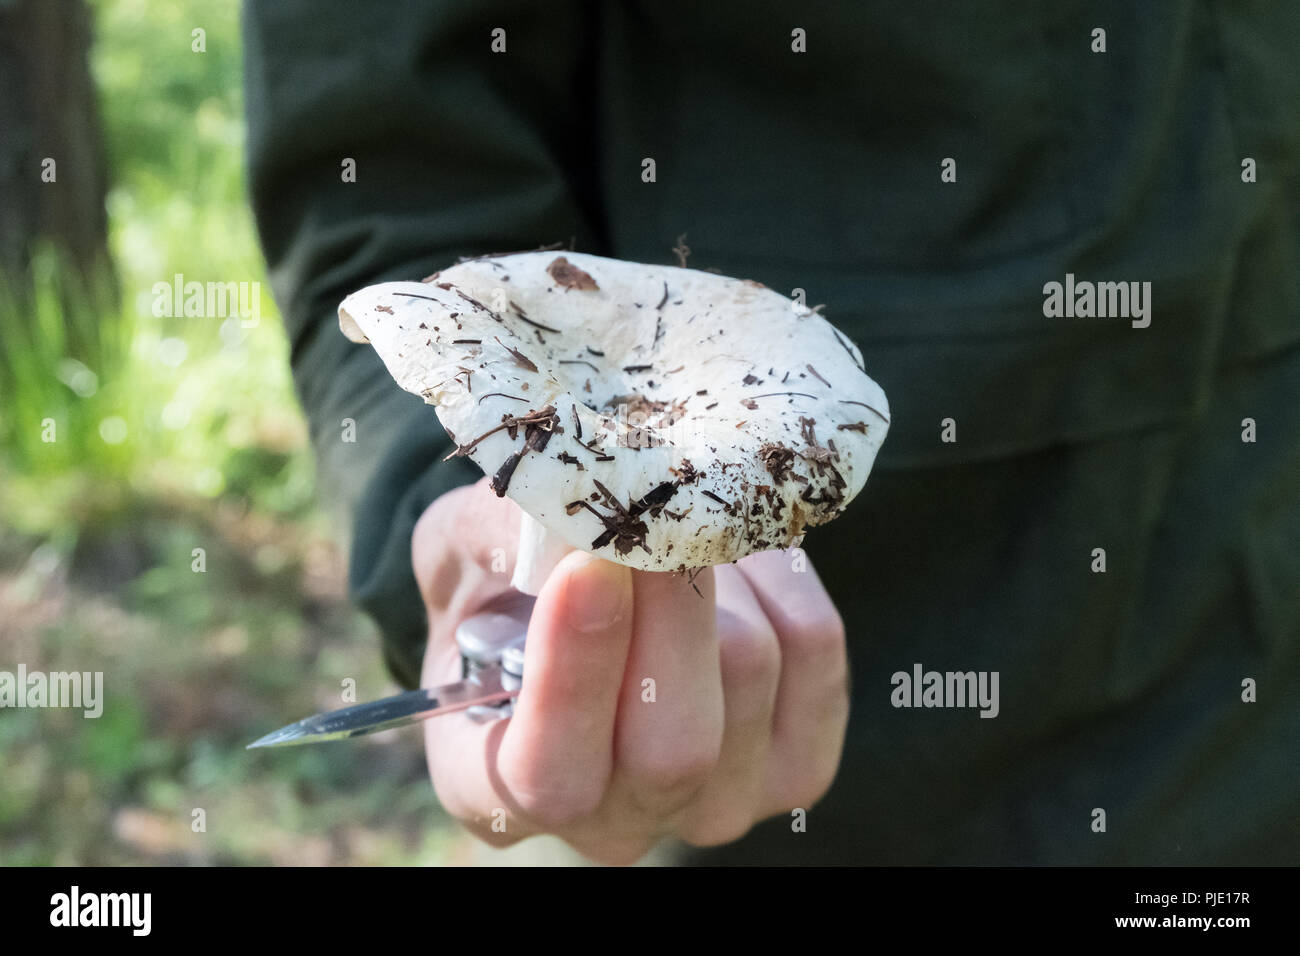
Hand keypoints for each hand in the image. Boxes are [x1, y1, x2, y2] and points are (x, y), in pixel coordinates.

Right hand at [412, 477, 848, 863]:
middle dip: (671, 607)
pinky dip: (778, 575)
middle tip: (660, 509)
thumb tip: (566, 510)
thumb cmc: (499, 587)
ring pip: (748, 673)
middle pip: (675, 743)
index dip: (575, 672)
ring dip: (719, 573)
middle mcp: (612, 823)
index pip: (550, 771)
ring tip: (681, 525)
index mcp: (498, 791)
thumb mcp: (458, 550)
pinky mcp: (797, 767)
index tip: (586, 568)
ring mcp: (715, 806)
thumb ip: (491, 535)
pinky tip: (734, 554)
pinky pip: (814, 649)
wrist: (580, 604)